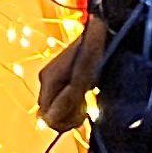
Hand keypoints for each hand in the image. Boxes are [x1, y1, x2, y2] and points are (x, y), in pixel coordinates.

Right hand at [35, 15, 108, 135]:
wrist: (105, 32)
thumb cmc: (96, 54)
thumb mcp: (83, 79)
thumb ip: (67, 99)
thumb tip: (49, 120)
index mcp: (48, 79)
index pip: (46, 115)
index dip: (63, 120)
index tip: (81, 114)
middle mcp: (46, 79)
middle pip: (48, 114)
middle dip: (66, 117)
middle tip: (85, 109)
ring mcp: (52, 79)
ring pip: (55, 109)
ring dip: (70, 112)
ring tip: (86, 103)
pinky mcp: (61, 79)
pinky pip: (60, 101)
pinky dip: (72, 104)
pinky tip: (84, 97)